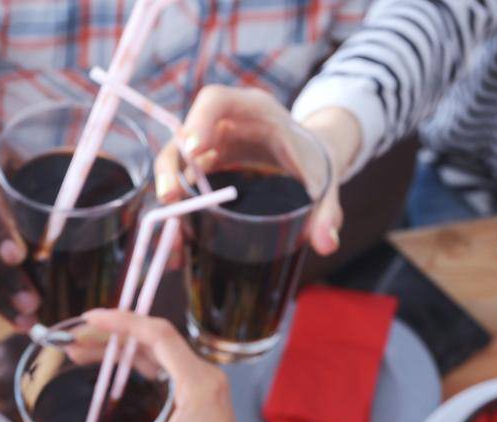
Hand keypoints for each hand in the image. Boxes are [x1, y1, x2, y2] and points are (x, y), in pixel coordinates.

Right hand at [42, 310, 264, 421]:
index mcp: (198, 386)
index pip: (158, 335)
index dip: (122, 321)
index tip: (88, 319)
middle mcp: (204, 379)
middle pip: (154, 340)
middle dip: (112, 336)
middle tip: (72, 339)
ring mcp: (203, 389)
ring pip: (158, 355)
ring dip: (121, 350)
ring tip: (81, 353)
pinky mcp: (200, 401)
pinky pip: (165, 370)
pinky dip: (136, 366)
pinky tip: (109, 375)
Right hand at [153, 87, 349, 256]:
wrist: (311, 159)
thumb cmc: (314, 161)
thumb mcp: (324, 182)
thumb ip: (327, 210)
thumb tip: (327, 244)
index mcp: (253, 110)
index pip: (215, 100)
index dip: (199, 120)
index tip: (193, 149)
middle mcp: (224, 125)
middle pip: (184, 135)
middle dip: (172, 166)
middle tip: (169, 198)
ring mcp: (211, 147)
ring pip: (177, 164)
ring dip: (169, 194)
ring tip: (173, 233)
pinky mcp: (206, 171)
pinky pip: (184, 187)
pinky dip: (179, 214)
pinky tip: (179, 245)